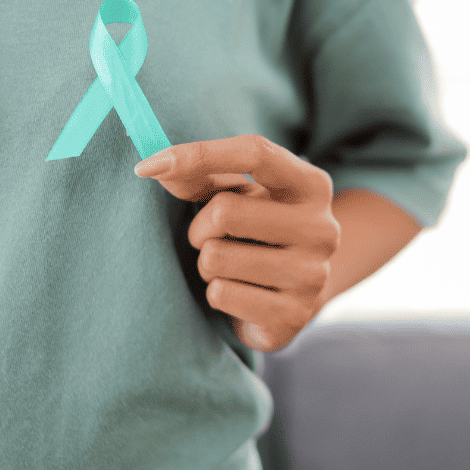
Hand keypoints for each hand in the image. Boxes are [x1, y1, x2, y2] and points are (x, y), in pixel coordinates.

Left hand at [134, 134, 340, 351]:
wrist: (295, 295)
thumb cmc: (256, 232)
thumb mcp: (238, 195)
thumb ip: (199, 176)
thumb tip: (155, 168)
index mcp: (313, 186)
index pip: (255, 153)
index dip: (198, 154)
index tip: (146, 166)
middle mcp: (322, 228)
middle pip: (225, 211)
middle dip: (200, 227)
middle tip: (213, 238)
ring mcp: (312, 275)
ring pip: (215, 257)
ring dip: (207, 264)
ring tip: (230, 267)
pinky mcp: (293, 315)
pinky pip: (221, 295)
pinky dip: (216, 294)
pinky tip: (239, 294)